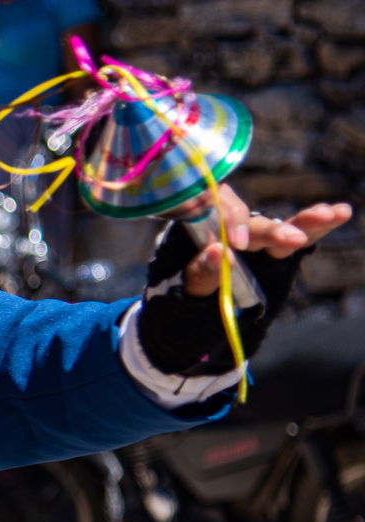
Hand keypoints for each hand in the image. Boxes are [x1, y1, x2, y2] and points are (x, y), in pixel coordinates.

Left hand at [178, 187, 352, 296]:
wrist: (190, 311)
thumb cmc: (182, 293)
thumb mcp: (183, 288)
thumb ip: (200, 273)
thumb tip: (217, 252)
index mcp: (198, 227)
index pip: (214, 210)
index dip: (228, 222)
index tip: (235, 245)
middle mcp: (229, 225)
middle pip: (250, 220)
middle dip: (271, 229)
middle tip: (291, 238)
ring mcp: (254, 236)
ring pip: (277, 226)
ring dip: (305, 221)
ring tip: (333, 214)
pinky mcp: (276, 251)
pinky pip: (297, 237)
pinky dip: (317, 228)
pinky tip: (339, 213)